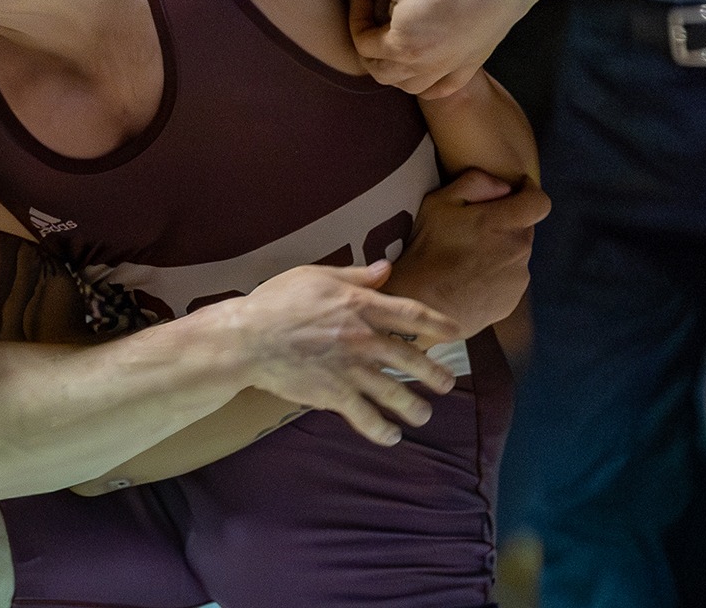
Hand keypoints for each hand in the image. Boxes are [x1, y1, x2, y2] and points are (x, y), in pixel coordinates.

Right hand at [223, 260, 463, 445]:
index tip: (457, 333)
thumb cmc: (277, 301)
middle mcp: (364, 338)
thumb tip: (385, 269)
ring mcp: (351, 369)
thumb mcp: (316, 275)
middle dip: (435, 374)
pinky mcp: (335, 395)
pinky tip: (391, 436)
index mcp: (361, 305)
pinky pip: (367, 417)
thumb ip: (355, 276)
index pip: (412, 315)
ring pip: (396, 393)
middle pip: (412, 359)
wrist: (249, 337)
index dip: (439, 324)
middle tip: (446, 384)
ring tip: (423, 416)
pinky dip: (382, 430)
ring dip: (414, 408)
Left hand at [319, 0, 541, 98]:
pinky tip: (425, 63)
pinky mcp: (468, 69)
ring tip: (395, 43)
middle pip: (380, 72)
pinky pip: (438, 89)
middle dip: (370, 49)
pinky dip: (426, 80)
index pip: (362, 44)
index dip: (356, 18)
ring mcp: (447, 72)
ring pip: (408, 85)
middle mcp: (422, 68)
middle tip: (373, 22)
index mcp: (400, 47)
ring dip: (395, 69)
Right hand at [381, 169, 547, 338]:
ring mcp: (518, 277)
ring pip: (518, 254)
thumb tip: (503, 187)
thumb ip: (475, 183)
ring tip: (469, 260)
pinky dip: (497, 275)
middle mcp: (518, 250)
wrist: (422, 304)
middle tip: (474, 232)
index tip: (515, 193)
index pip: (539, 202)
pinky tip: (471, 280)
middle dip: (506, 225)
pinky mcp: (512, 299)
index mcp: (502, 223)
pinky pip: (511, 279)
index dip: (529, 194)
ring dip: (502, 251)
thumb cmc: (426, 250)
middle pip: (525, 228)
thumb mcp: (437, 202)